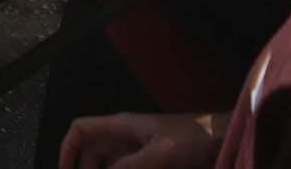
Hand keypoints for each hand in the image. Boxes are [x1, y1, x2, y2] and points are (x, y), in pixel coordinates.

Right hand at [57, 111, 220, 168]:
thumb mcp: (162, 153)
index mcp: (122, 126)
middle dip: (84, 168)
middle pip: (92, 153)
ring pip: (110, 165)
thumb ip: (132, 166)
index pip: (81, 129)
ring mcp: (138, 151)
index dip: (67, 148)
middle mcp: (125, 138)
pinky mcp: (151, 164)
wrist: (223, 139)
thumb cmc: (195, 137)